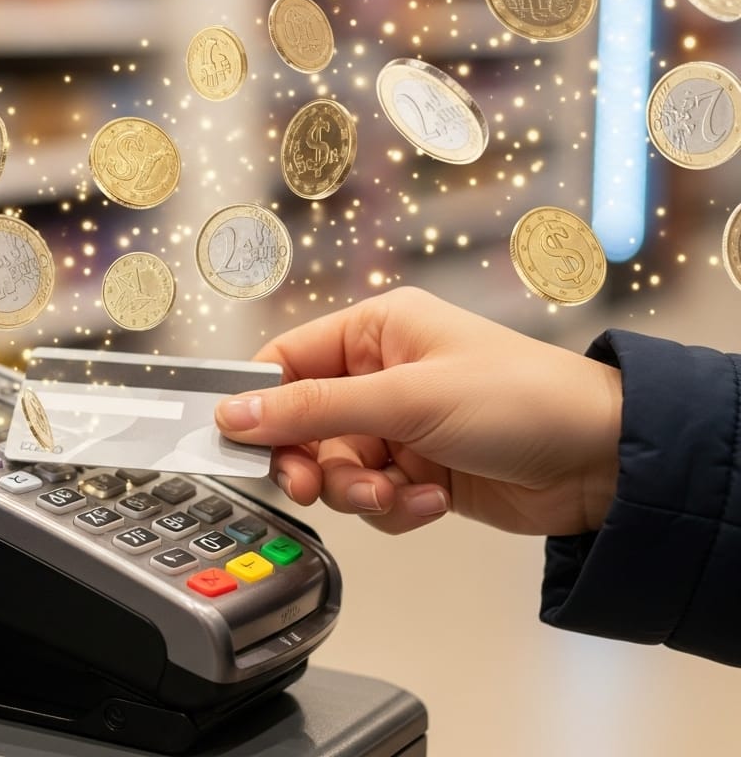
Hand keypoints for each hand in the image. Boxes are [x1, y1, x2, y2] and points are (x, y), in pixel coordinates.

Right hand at [214, 287, 621, 535]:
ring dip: (358, 491)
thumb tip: (235, 413)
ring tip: (397, 493)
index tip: (236, 442)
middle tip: (313, 485)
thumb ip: (313, 408)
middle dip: (311, 462)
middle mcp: (381, 376)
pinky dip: (394, 508)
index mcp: (375, 332)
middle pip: (302, 426)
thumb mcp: (407, 398)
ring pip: (335, 470)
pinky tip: (432, 501)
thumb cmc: (522, 399)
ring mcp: (400, 427)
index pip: (286, 362)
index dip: (259, 404)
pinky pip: (372, 498)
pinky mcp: (418, 472)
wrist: (605, 461)